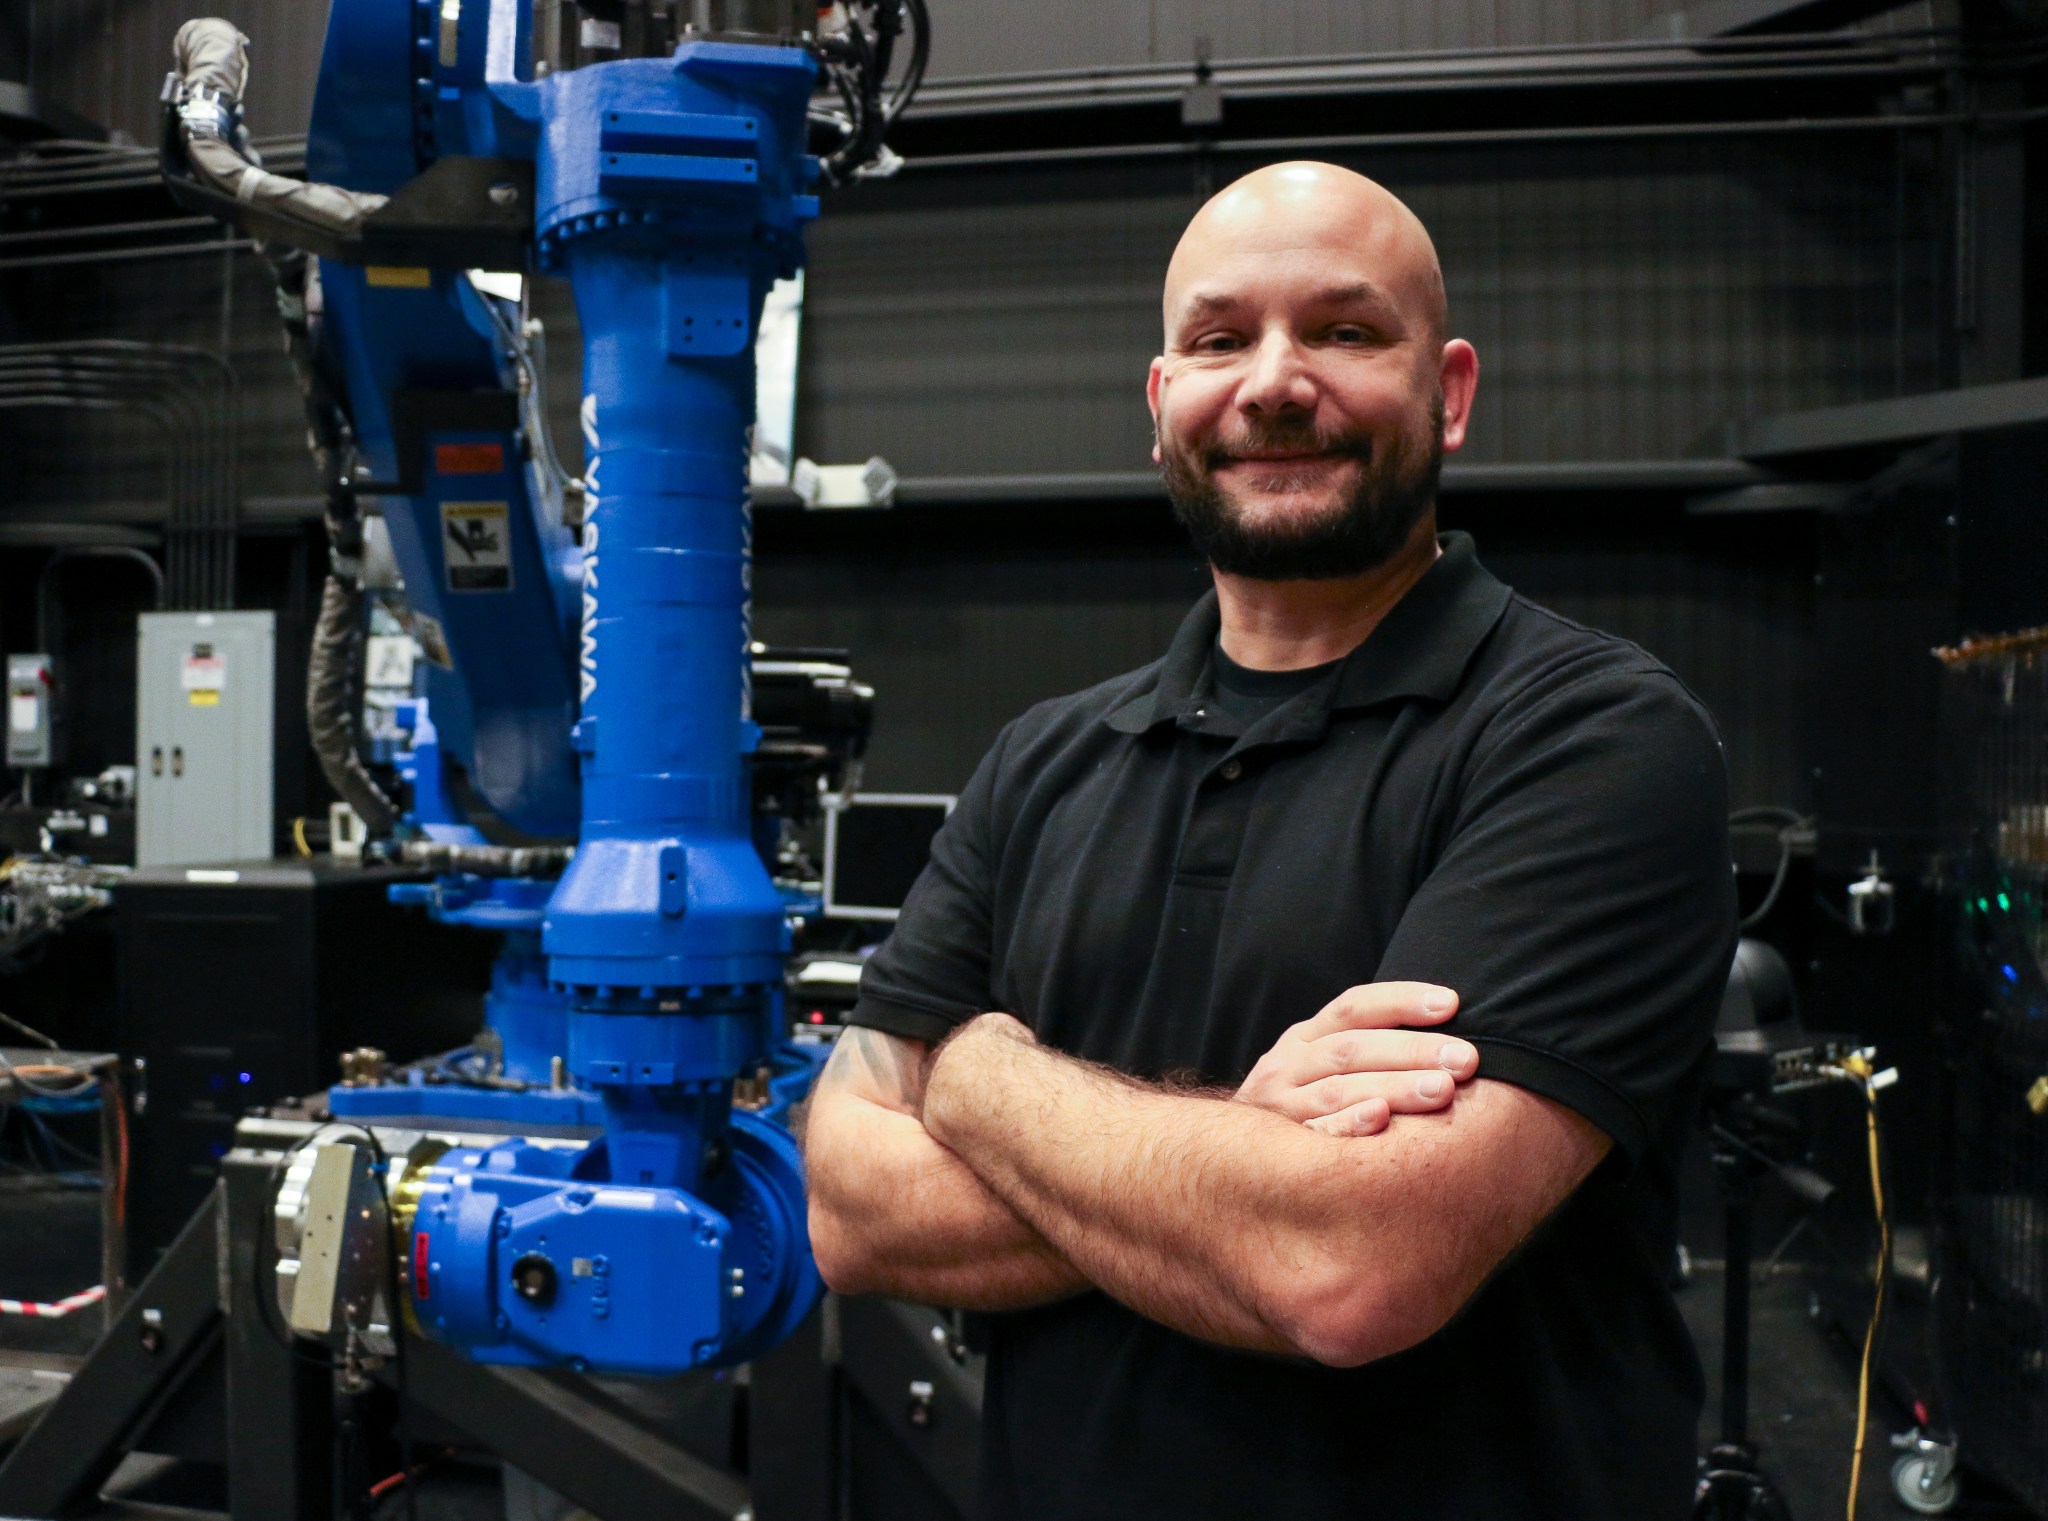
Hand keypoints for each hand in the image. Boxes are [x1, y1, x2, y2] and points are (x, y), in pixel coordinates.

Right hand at [1236, 982, 1477, 1136]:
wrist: (1224, 1158)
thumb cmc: (1300, 1108)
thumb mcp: (1319, 1068)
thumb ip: (1366, 1051)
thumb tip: (1447, 1040)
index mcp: (1305, 1038)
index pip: (1354, 1006)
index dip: (1401, 1000)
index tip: (1451, 1003)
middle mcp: (1289, 1064)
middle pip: (1353, 1048)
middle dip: (1413, 1050)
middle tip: (1465, 1059)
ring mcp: (1279, 1106)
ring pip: (1339, 1089)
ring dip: (1393, 1087)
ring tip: (1442, 1091)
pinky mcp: (1274, 1149)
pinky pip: (1313, 1136)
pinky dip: (1345, 1127)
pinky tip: (1379, 1121)